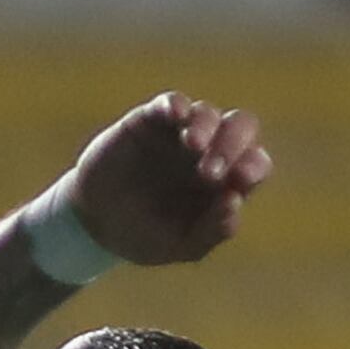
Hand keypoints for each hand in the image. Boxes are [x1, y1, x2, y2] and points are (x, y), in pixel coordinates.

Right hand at [66, 93, 268, 267]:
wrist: (95, 223)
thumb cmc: (145, 236)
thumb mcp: (180, 246)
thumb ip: (211, 231)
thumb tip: (235, 203)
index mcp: (224, 182)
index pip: (254, 163)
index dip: (253, 166)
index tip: (240, 179)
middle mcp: (209, 152)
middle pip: (241, 127)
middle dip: (233, 143)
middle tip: (210, 170)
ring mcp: (179, 133)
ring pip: (208, 113)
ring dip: (206, 126)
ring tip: (192, 146)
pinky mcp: (150, 120)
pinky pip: (170, 102)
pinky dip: (175, 105)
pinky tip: (176, 115)